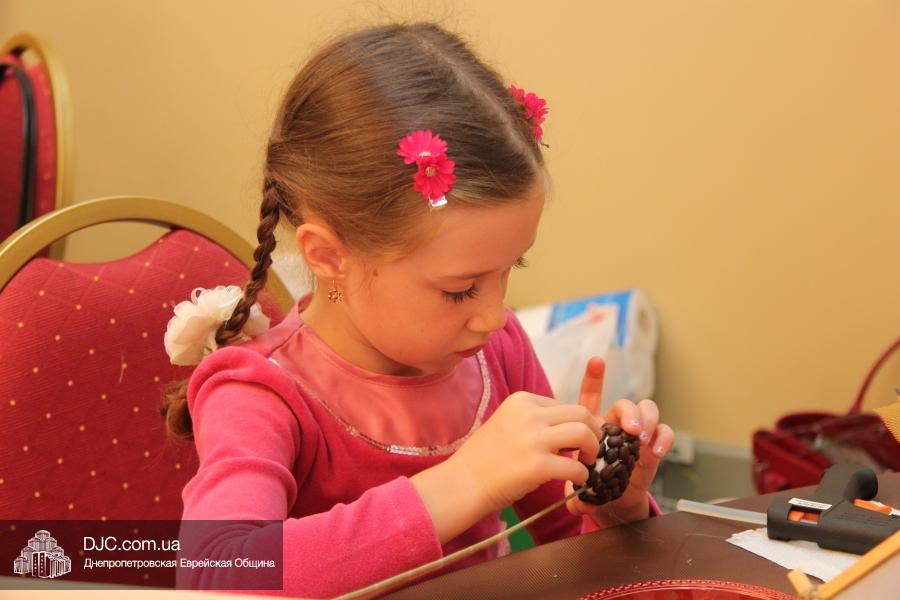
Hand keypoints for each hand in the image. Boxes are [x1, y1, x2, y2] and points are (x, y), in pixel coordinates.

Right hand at [445, 390, 605, 514]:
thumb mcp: (508, 423)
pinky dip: (582, 475)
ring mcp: (533, 439)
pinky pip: (575, 467)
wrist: (463, 482)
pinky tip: (575, 481)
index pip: (565, 404)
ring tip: (585, 463)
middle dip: (593, 432)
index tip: (579, 439)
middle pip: (581, 414)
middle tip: (590, 450)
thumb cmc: (485, 457)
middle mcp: (529, 414)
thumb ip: (535, 419)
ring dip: (592, 450)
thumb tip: (568, 426)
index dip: (578, 423)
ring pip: (583, 434)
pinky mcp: (537, 465)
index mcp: (522, 400)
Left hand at [565, 357, 673, 525]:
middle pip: (625, 404)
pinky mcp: (654, 448)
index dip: (594, 377)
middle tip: (630, 429)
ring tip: (642, 437)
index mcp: (592, 424)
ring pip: (648, 411)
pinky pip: (665, 434)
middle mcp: (616, 425)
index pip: (591, 396)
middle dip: (630, 411)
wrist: (611, 503)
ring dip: (648, 419)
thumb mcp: (578, 485)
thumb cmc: (590, 485)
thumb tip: (576, 502)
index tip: (596, 361)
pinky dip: (664, 438)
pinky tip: (657, 450)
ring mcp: (637, 435)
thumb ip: (576, 492)